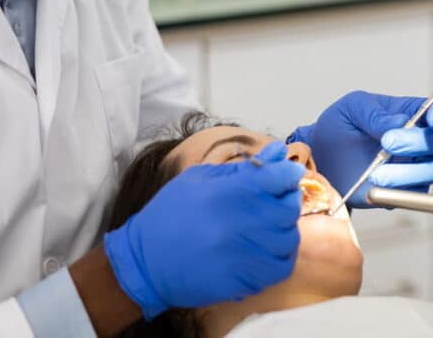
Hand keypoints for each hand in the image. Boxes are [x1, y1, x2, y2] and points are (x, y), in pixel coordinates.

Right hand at [104, 142, 304, 318]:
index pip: (276, 178)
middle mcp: (237, 224)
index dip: (288, 173)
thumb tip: (278, 151)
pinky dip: (281, 256)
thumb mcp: (199, 179)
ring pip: (288, 239)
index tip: (288, 173)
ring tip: (269, 226)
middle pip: (287, 209)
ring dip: (284, 229)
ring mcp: (241, 255)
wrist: (144, 263)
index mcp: (225, 193)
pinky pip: (280, 268)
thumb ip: (242, 168)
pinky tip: (267, 249)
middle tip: (276, 200)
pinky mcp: (242, 281)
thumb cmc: (171, 214)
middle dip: (288, 200)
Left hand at [292, 91, 432, 207]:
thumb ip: (375, 113)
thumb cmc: (339, 128)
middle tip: (387, 143)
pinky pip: (414, 196)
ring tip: (375, 173)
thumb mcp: (352, 109)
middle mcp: (417, 141)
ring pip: (430, 170)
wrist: (321, 160)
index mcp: (409, 114)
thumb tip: (398, 122)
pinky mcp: (403, 191)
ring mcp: (413, 167)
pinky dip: (398, 193)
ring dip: (405, 172)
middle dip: (416, 142)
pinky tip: (375, 188)